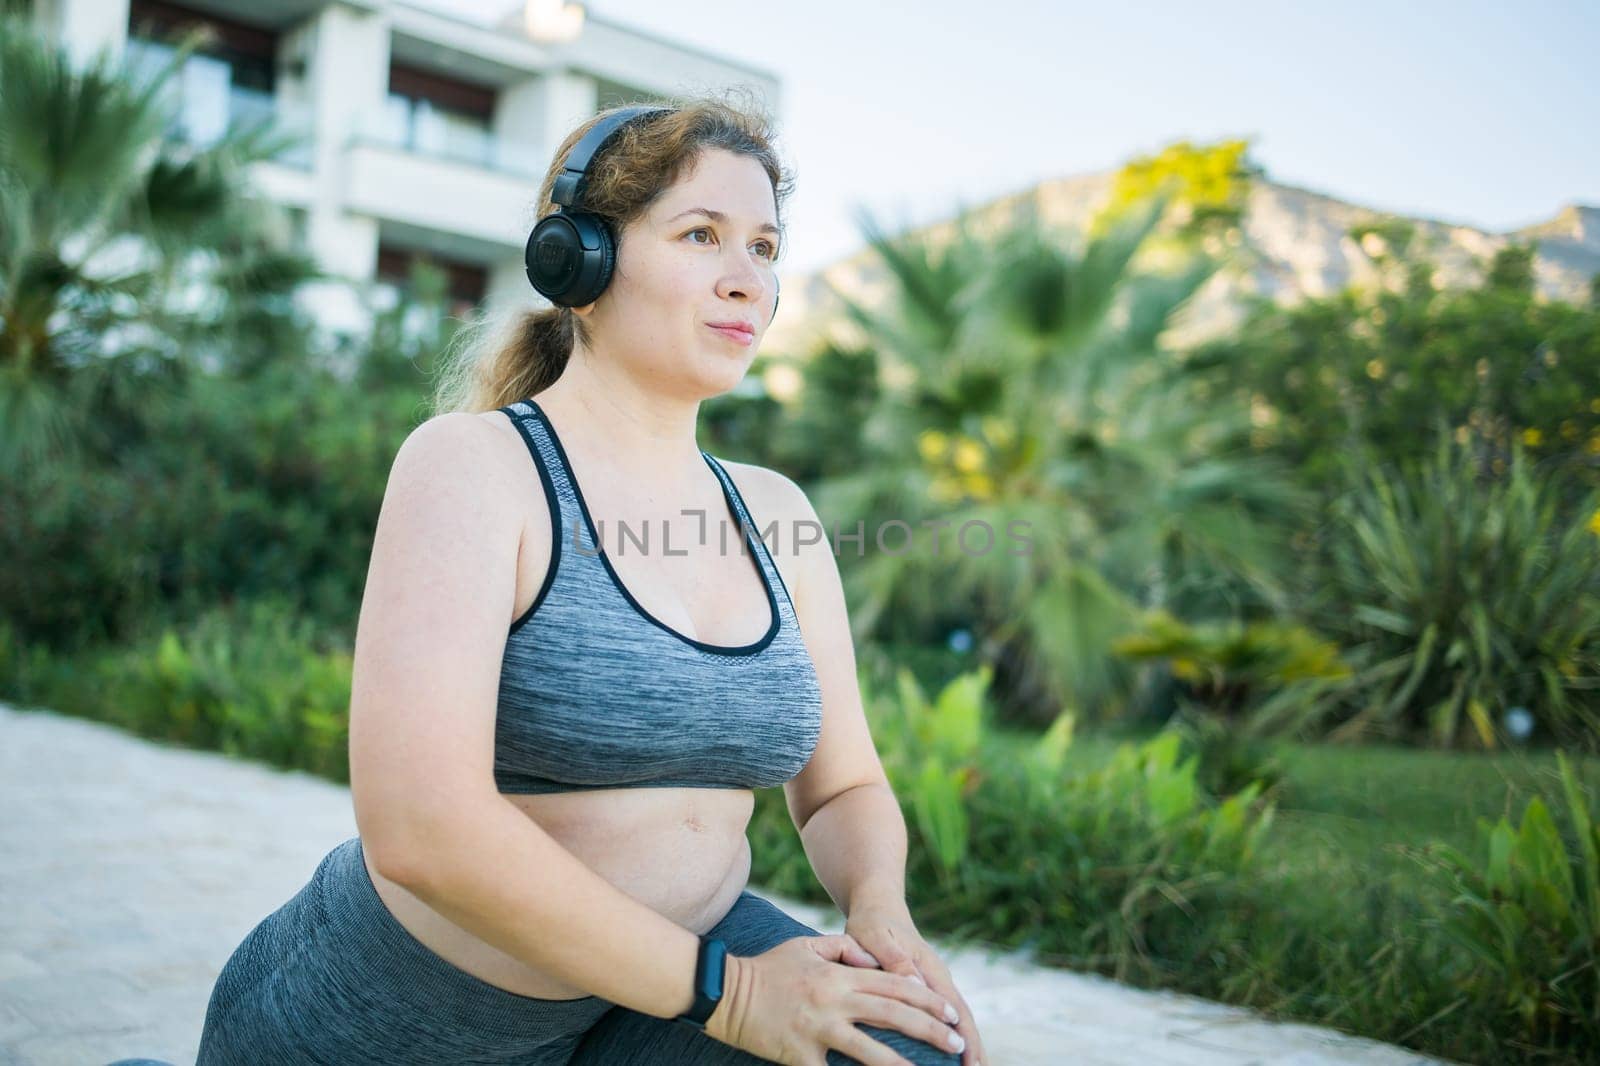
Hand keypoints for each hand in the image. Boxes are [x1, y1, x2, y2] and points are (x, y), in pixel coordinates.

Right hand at [704, 934, 965, 1065]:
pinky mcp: (801, 1055)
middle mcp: (835, 1000)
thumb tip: (869, 957)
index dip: (925, 999)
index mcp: (839, 975)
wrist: (725, 992)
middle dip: (930, 1030)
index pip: (893, 985)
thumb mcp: (805, 946)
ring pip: (872, 1051)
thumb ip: (841, 949)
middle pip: (893, 1016)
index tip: (949, 1013)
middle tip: (956, 1043)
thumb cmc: (767, 968)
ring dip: (905, 1065)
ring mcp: (819, 1029)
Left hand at [844, 900, 987, 1065]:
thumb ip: (895, 960)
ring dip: (967, 1044)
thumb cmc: (872, 921)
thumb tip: (918, 988)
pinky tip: (949, 1054)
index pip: (954, 1010)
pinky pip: (943, 1015)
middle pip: (963, 1018)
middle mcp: (938, 978)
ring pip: (957, 1018)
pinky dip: (952, 1035)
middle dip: (974, 1047)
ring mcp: (934, 983)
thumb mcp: (876, 935)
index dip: (964, 1038)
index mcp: (930, 969)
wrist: (878, 905)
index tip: (970, 1063)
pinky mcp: (925, 987)